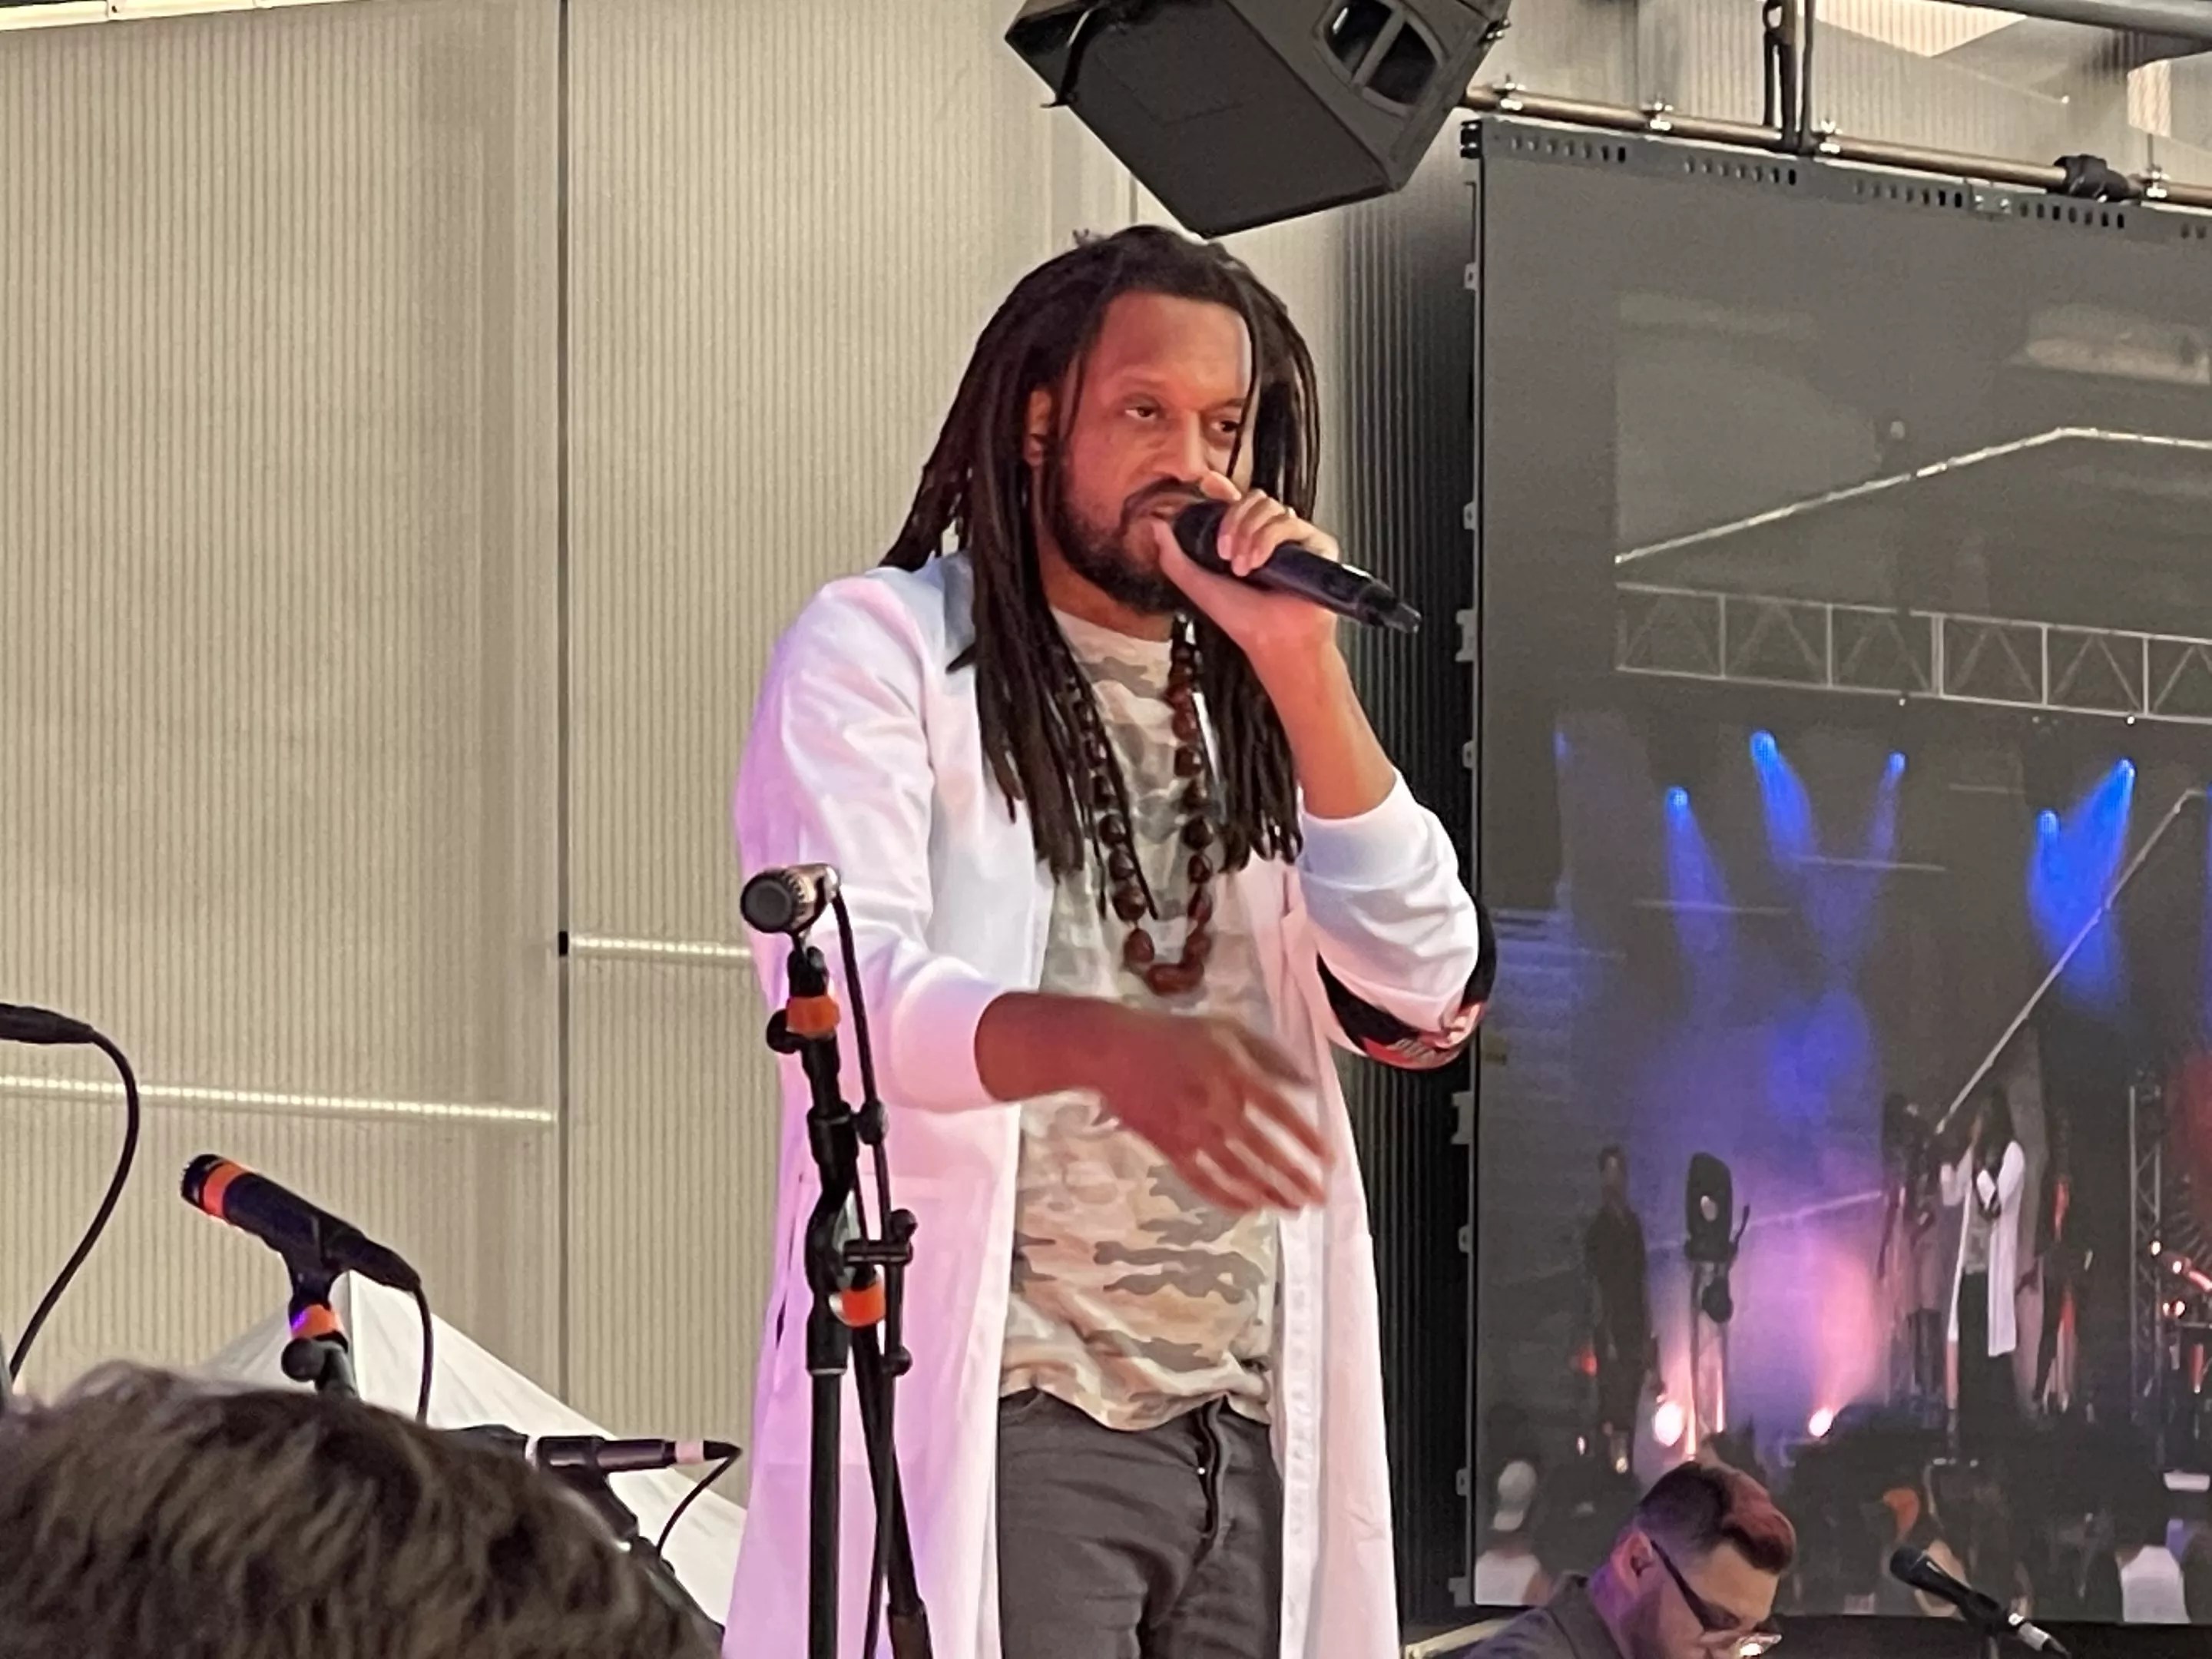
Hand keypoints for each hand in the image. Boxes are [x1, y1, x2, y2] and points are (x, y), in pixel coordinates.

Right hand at [1088, 1005, 1330, 1211]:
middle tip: (1319, 1196)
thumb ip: (1269, 1054)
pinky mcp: (1170, 1149)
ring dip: (1268, 1193)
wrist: (1115, 1050)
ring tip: (1292, 1207)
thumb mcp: (1226, 1030)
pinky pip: (1202, 1181)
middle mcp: (1218, 1109)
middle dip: (1296, 1178)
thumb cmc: (1172, 1035)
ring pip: (1238, 1173)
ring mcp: (1193, 1133)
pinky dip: (1226, 1199)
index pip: (1282, 1114)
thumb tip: (1306, 1080)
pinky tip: (1247, 1208)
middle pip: (1265, 1151)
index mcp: (1235, 1076)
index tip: (1330, 1159)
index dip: (1308, 1139)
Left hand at [1152, 471, 1342, 672]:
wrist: (1271, 640)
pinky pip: (1289, 521)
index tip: (1207, 486)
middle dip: (1233, 522)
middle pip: (1252, 499)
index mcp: (1245, 539)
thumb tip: (1155, 524)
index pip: (1237, 502)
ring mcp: (1294, 538)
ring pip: (1269, 507)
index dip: (1223, 491)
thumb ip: (1172, 556)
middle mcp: (1271, 535)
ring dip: (1248, 534)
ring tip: (1243, 567)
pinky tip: (1259, 563)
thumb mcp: (1196, 585)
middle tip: (1224, 553)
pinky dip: (1267, 539)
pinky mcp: (1315, 543)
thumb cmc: (1243, 620)